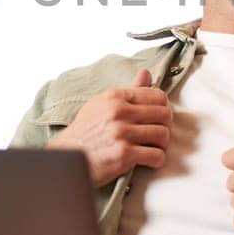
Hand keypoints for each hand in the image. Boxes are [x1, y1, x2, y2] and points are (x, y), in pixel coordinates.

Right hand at [48, 68, 172, 186]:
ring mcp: (122, 133)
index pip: (156, 95)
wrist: (68, 157)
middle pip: (164, 114)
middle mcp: (119, 112)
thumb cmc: (84, 131)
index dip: (163, 107)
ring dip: (162, 144)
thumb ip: (128, 90)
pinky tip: (149, 160)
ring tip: (154, 147)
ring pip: (163, 134)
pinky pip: (156, 155)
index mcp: (115, 97)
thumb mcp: (101, 104)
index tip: (159, 116)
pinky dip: (157, 160)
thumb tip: (146, 73)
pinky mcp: (124, 155)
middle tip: (159, 132)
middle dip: (165, 125)